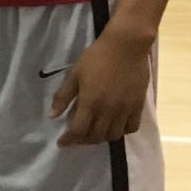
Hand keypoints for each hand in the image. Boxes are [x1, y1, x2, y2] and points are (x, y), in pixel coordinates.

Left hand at [52, 30, 151, 146]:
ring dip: (102, 137)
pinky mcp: (138, 105)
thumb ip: (63, 96)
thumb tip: (52, 115)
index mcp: (91, 102)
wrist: (126, 47)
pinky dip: (121, 131)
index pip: (78, 130)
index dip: (69, 140)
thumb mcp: (74, 74)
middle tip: (77, 136)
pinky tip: (114, 126)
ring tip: (94, 132)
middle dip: (83, 140)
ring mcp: (125, 109)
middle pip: (96, 136)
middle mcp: (108, 110)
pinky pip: (131, 127)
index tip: (62, 143)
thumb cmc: (96, 58)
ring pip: (114, 135)